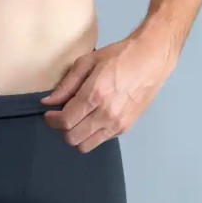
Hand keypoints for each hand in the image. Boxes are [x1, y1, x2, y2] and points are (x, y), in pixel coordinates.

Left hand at [40, 37, 175, 152]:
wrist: (153, 57)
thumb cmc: (119, 56)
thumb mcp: (87, 62)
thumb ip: (66, 85)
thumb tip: (47, 102)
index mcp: (95, 95)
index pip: (65, 121)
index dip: (52, 121)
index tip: (49, 114)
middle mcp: (106, 114)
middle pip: (72, 138)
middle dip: (61, 129)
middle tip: (61, 117)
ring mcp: (117, 124)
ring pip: (85, 146)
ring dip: (75, 136)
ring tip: (75, 121)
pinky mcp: (125, 128)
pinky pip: (100, 141)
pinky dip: (90, 136)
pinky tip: (91, 121)